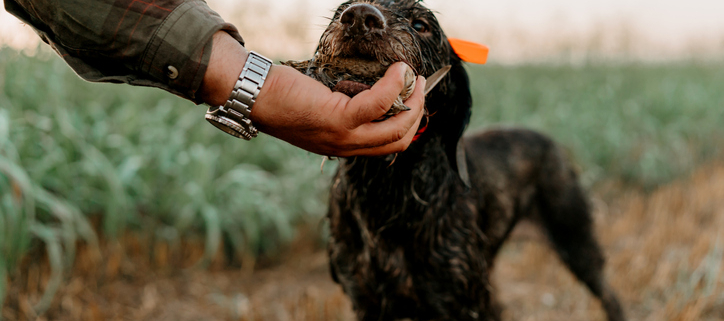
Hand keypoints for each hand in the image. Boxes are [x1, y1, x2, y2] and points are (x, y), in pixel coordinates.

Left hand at [199, 31, 425, 156]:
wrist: (252, 95)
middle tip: (420, 86)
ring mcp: (343, 136)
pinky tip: (396, 71)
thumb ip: (343, 111)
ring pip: (395, 126)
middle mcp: (345, 147)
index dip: (408, 125)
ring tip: (412, 76)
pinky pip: (379, 102)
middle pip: (398, 140)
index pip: (387, 146)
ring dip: (412, 99)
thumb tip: (371, 92)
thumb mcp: (318, 111)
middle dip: (417, 112)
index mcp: (342, 147)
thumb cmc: (281, 96)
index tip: (413, 101)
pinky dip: (394, 84)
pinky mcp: (337, 118)